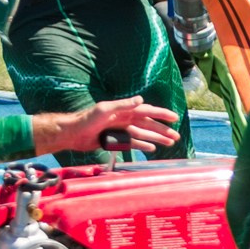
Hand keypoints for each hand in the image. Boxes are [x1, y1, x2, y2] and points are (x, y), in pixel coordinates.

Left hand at [45, 95, 180, 155]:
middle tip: (176, 136)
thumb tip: (141, 100)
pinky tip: (152, 148)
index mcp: (124, 110)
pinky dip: (143, 145)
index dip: (161, 114)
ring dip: (156, 138)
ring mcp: (121, 130)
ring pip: (143, 134)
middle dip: (162, 130)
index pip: (147, 111)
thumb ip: (123, 105)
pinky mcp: (115, 140)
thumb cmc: (87, 119)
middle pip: (148, 124)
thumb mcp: (105, 109)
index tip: (174, 117)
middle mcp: (125, 119)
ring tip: (169, 143)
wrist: (72, 133)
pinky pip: (133, 143)